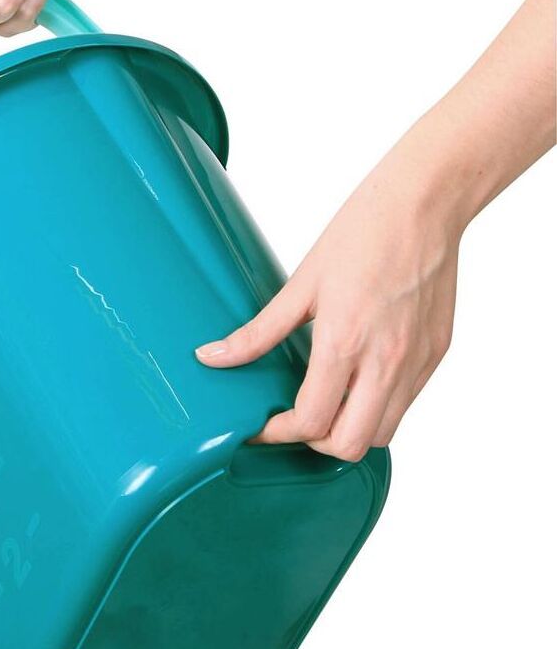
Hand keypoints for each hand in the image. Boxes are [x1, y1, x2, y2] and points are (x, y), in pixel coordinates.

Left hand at [196, 138, 460, 461]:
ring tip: (326, 403)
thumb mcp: (301, 284)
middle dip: (315, 444)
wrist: (425, 203)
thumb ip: (258, 332)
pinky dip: (378, 408)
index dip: (277, 433)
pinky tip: (357, 380)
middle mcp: (386, 360)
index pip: (310, 421)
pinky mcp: (436, 354)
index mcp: (345, 341)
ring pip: (382, 433)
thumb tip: (213, 357)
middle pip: (349, 444)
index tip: (261, 426)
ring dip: (349, 430)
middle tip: (293, 421)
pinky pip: (406, 404)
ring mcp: (416, 361)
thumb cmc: (362, 233)